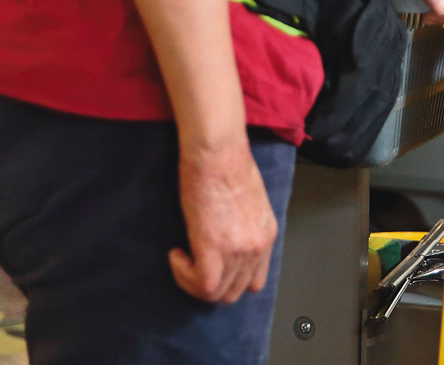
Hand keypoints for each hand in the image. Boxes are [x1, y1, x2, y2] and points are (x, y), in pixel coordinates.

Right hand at [172, 139, 278, 303]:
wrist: (217, 151)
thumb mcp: (248, 200)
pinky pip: (203, 286)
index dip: (229, 277)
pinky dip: (185, 276)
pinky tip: (176, 255)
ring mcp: (239, 251)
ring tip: (182, 258)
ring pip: (218, 293)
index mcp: (267, 234)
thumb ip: (243, 225)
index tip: (211, 263)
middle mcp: (258, 247)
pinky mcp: (215, 250)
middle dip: (211, 284)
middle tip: (192, 264)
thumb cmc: (227, 163)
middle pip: (236, 291)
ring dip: (194, 281)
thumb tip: (225, 236)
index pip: (254, 279)